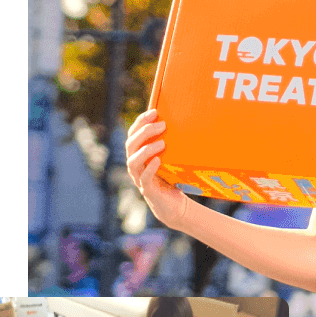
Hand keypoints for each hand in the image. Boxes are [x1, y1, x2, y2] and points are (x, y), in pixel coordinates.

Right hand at [125, 108, 189, 229]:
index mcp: (138, 154)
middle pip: (130, 144)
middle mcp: (135, 165)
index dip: (141, 121)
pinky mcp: (148, 190)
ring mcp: (139, 178)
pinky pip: (144, 178)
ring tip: (162, 143)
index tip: (154, 111)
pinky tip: (158, 160)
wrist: (174, 205)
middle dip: (144, 132)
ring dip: (146, 150)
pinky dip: (150, 168)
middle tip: (162, 125)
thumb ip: (169, 143)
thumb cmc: (172, 177)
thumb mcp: (170, 158)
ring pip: (133, 161)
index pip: (133, 134)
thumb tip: (185, 120)